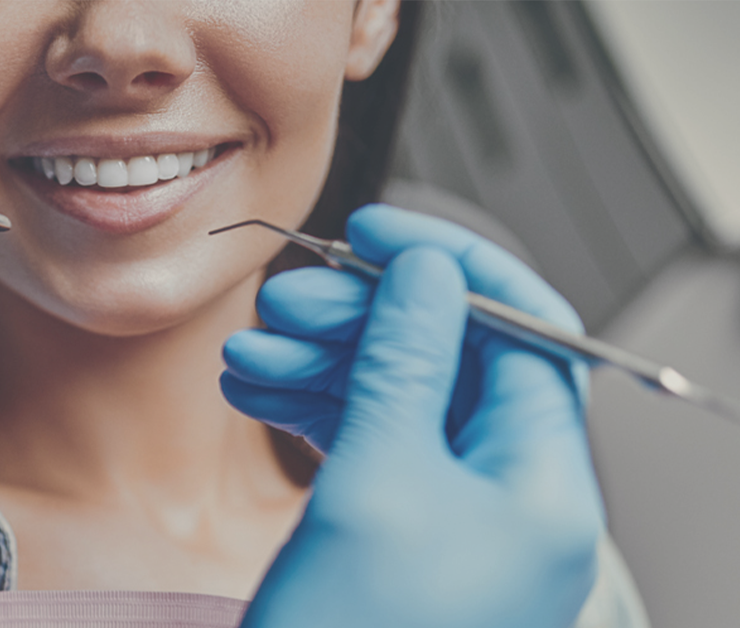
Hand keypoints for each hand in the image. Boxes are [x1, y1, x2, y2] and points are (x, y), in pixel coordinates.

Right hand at [223, 205, 602, 627]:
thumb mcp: (378, 484)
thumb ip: (405, 365)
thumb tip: (427, 274)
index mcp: (538, 487)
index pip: (522, 334)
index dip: (451, 269)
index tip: (379, 233)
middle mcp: (506, 499)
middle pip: (448, 362)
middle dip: (363, 321)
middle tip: (288, 301)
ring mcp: (449, 519)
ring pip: (394, 400)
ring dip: (321, 364)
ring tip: (248, 354)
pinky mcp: (396, 535)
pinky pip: (362, 444)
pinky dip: (309, 409)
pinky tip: (253, 392)